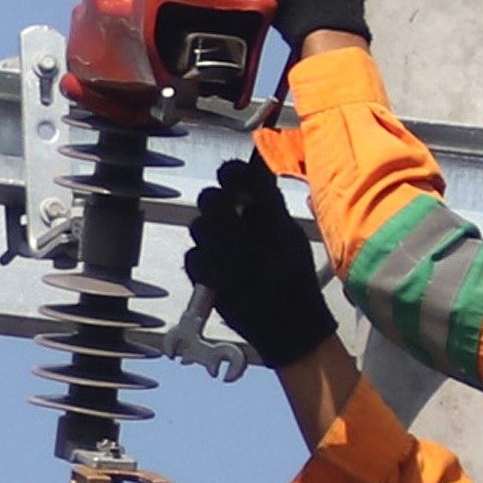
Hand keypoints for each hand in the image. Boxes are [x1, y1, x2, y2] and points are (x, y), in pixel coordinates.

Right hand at [183, 157, 334, 368]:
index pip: (234, 178)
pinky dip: (209, 269)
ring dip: (218, 244)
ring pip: (198, 228)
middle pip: (210, 199)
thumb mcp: (282, 229)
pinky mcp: (204, 272)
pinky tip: (226, 280)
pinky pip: (194, 259)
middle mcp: (234, 223)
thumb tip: (255, 164)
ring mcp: (216, 247)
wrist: (281, 317)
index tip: (231, 178)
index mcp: (256, 207)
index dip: (230, 175)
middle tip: (236, 228)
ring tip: (239, 262)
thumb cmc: (289, 271)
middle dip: (220, 212)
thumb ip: (266, 197)